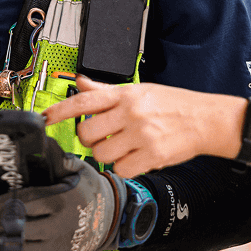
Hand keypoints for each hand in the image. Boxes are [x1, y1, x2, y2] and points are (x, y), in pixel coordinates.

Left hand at [0, 142, 125, 250]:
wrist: (110, 219)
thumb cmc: (89, 191)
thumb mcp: (77, 169)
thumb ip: (57, 158)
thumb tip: (41, 141)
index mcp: (61, 201)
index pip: (22, 204)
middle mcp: (60, 227)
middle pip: (17, 229)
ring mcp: (59, 248)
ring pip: (21, 247)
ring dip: (3, 238)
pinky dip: (17, 250)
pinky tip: (11, 239)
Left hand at [42, 75, 240, 177]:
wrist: (206, 119)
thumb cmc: (173, 104)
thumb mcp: (139, 90)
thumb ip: (107, 91)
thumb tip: (81, 82)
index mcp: (125, 95)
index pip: (84, 101)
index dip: (59, 111)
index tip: (44, 118)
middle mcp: (131, 113)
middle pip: (87, 133)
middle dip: (89, 139)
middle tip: (103, 136)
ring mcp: (141, 135)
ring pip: (101, 154)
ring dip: (107, 154)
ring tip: (123, 147)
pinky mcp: (152, 155)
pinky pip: (121, 169)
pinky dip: (124, 167)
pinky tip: (135, 157)